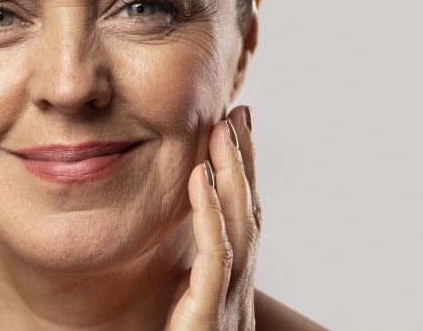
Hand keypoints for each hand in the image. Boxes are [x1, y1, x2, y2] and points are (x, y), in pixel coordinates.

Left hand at [166, 105, 261, 330]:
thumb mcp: (181, 315)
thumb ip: (184, 280)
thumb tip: (175, 250)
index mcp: (229, 288)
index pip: (241, 220)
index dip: (242, 174)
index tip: (237, 129)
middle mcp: (236, 292)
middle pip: (248, 214)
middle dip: (244, 162)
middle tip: (239, 112)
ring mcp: (227, 305)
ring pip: (239, 228)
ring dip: (233, 174)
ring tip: (223, 129)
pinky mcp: (207, 318)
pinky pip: (214, 258)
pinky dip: (210, 214)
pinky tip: (201, 177)